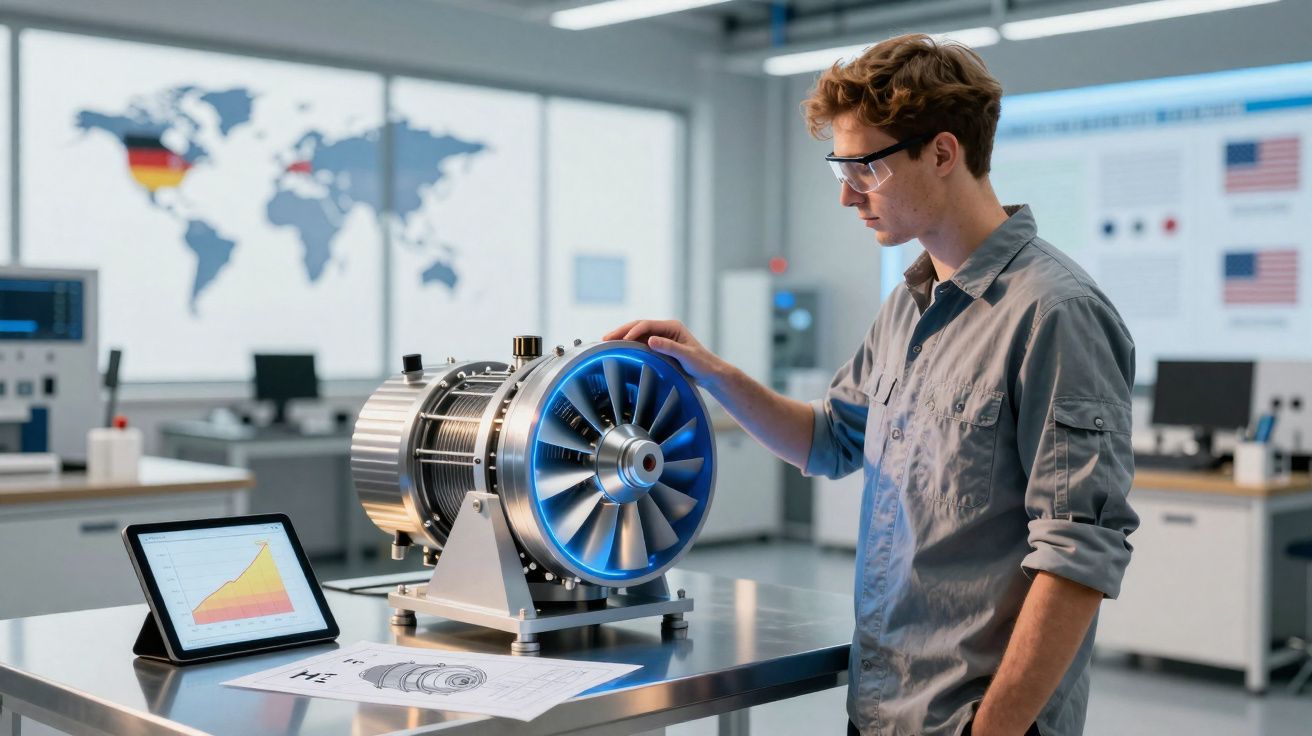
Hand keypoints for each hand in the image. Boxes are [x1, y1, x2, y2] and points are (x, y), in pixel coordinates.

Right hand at [603, 319, 727, 388]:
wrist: (710, 374)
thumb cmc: (702, 365)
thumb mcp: (687, 356)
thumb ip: (669, 347)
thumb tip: (650, 340)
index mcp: (672, 327)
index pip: (646, 325)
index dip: (632, 331)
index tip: (620, 340)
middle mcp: (666, 330)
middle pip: (639, 326)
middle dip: (621, 331)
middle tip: (605, 338)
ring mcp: (662, 338)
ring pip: (638, 334)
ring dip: (623, 337)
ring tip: (606, 343)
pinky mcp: (660, 347)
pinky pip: (641, 343)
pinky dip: (629, 345)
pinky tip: (619, 350)